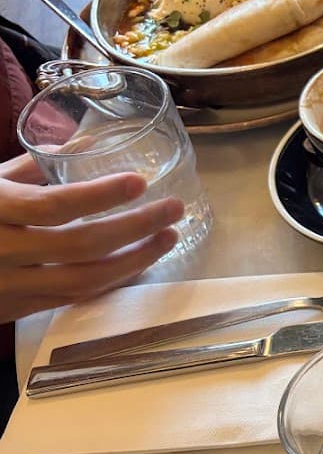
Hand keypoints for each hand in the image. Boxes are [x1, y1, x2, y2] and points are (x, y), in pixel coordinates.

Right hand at [0, 154, 181, 322]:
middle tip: (173, 209)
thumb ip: (28, 166)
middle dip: (136, 228)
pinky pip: (71, 298)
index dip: (100, 196)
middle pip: (80, 245)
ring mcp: (6, 285)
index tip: (140, 182)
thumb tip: (82, 144)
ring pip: (83, 281)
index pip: (53, 205)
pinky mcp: (13, 309)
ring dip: (134, 260)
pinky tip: (136, 262)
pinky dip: (109, 281)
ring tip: (167, 237)